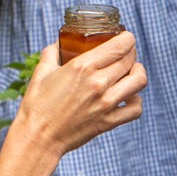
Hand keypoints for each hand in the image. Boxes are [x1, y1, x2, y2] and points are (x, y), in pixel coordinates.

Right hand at [16, 32, 145, 155]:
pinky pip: (136, 109)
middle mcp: (98, 83)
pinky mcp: (109, 122)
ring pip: (139, 81)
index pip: (120, 46)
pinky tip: (127, 96)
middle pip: (130, 60)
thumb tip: (60, 43)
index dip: (128, 38)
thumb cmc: (37, 104)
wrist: (38, 138)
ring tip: (130, 72)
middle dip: (131, 52)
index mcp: (83, 67)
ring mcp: (106, 103)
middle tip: (125, 53)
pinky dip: (136, 100)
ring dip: (138, 72)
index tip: (125, 37)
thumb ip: (53, 52)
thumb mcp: (42, 71)